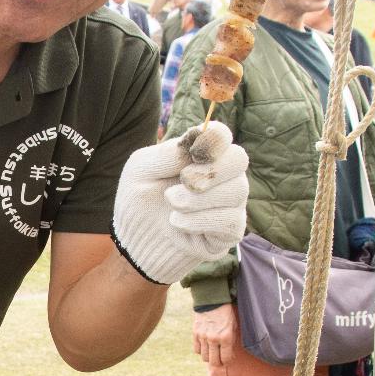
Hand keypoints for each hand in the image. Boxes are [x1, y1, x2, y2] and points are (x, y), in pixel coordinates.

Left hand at [112, 120, 249, 285]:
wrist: (136, 241)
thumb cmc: (139, 199)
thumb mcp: (142, 170)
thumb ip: (167, 153)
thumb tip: (196, 142)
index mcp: (202, 153)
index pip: (221, 135)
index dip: (213, 139)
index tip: (193, 152)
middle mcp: (223, 175)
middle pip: (239, 159)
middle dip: (211, 170)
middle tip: (183, 180)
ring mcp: (230, 203)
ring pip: (236, 191)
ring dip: (199, 198)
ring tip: (172, 203)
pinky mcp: (230, 231)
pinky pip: (230, 220)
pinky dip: (200, 221)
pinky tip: (176, 222)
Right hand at [192, 304, 238, 366]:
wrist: (212, 300)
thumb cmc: (226, 313)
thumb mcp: (234, 326)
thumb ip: (232, 341)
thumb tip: (230, 354)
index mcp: (226, 337)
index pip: (225, 359)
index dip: (227, 361)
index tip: (227, 359)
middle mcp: (214, 339)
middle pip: (214, 361)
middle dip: (218, 363)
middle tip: (220, 359)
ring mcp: (203, 337)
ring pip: (204, 357)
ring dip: (209, 357)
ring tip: (213, 352)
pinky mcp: (195, 333)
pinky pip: (197, 349)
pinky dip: (201, 350)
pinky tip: (205, 346)